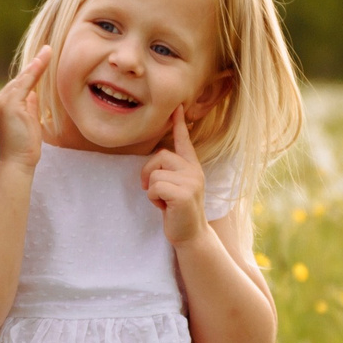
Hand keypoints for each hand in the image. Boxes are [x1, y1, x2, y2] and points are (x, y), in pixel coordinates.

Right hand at [0, 47, 50, 165]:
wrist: (17, 162)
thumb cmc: (25, 146)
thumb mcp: (28, 121)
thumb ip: (29, 105)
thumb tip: (34, 92)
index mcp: (0, 106)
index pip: (17, 86)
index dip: (30, 73)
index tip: (42, 60)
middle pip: (19, 80)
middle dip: (34, 66)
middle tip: (48, 50)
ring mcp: (1, 102)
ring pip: (22, 79)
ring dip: (37, 65)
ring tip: (49, 51)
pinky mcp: (9, 104)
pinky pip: (26, 83)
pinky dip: (36, 70)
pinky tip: (45, 59)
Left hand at [142, 110, 210, 245]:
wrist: (191, 235)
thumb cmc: (178, 211)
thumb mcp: (176, 187)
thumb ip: (170, 171)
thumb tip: (155, 161)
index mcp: (192, 167)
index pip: (184, 141)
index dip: (179, 124)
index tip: (177, 107)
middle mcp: (194, 171)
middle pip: (160, 156)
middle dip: (149, 173)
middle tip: (153, 191)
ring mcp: (191, 182)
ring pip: (155, 174)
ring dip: (152, 190)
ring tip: (164, 201)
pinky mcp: (183, 194)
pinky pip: (155, 187)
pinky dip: (154, 199)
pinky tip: (164, 207)